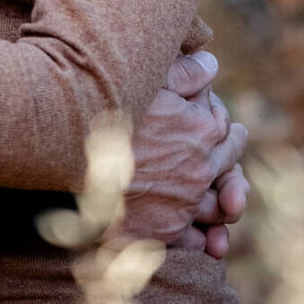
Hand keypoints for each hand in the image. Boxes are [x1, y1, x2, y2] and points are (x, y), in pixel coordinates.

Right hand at [122, 52, 248, 256]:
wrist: (69, 161)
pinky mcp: (166, 232)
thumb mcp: (146, 80)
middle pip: (227, 161)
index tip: (214, 114)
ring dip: (224, 197)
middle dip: (230, 148)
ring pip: (219, 205)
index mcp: (201, 128)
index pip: (222, 122)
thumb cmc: (104, 112)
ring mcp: (185, 203)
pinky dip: (202, 237)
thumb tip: (211, 63)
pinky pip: (198, 239)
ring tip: (226, 193)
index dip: (218, 115)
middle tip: (234, 140)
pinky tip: (202, 233)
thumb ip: (184, 72)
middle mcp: (200, 168)